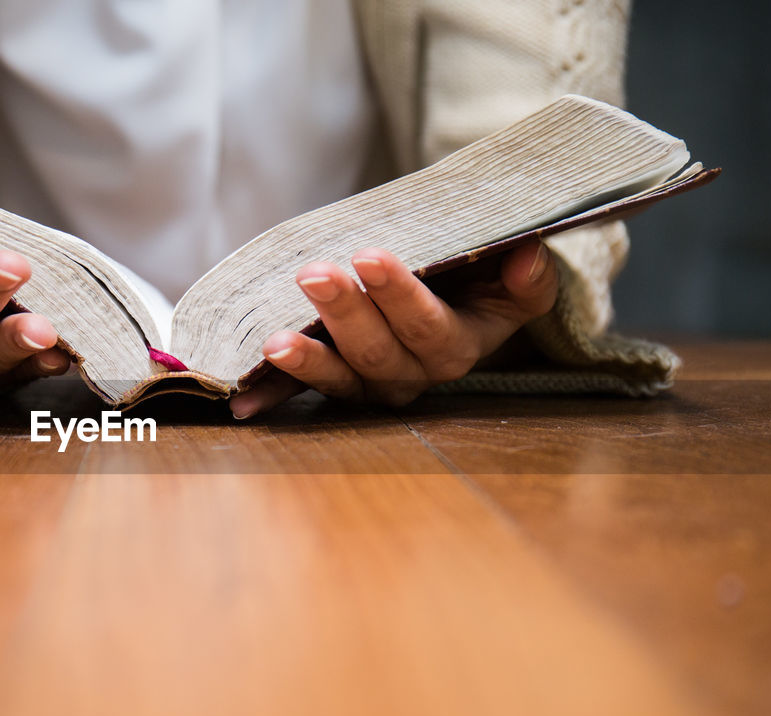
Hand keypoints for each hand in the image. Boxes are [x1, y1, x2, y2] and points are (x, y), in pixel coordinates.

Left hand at [228, 241, 557, 417]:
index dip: (399, 296)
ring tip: (274, 342)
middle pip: (376, 353)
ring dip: (305, 362)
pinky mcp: (335, 385)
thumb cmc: (482, 285)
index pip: (428, 327)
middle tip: (314, 274)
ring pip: (339, 379)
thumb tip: (529, 257)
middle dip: (344, 314)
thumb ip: (527, 278)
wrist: (457, 307)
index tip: (370, 256)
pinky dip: (271, 397)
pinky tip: (241, 404)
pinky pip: (301, 396)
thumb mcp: (515, 281)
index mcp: (456, 347)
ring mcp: (369, 386)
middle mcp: (412, 376)